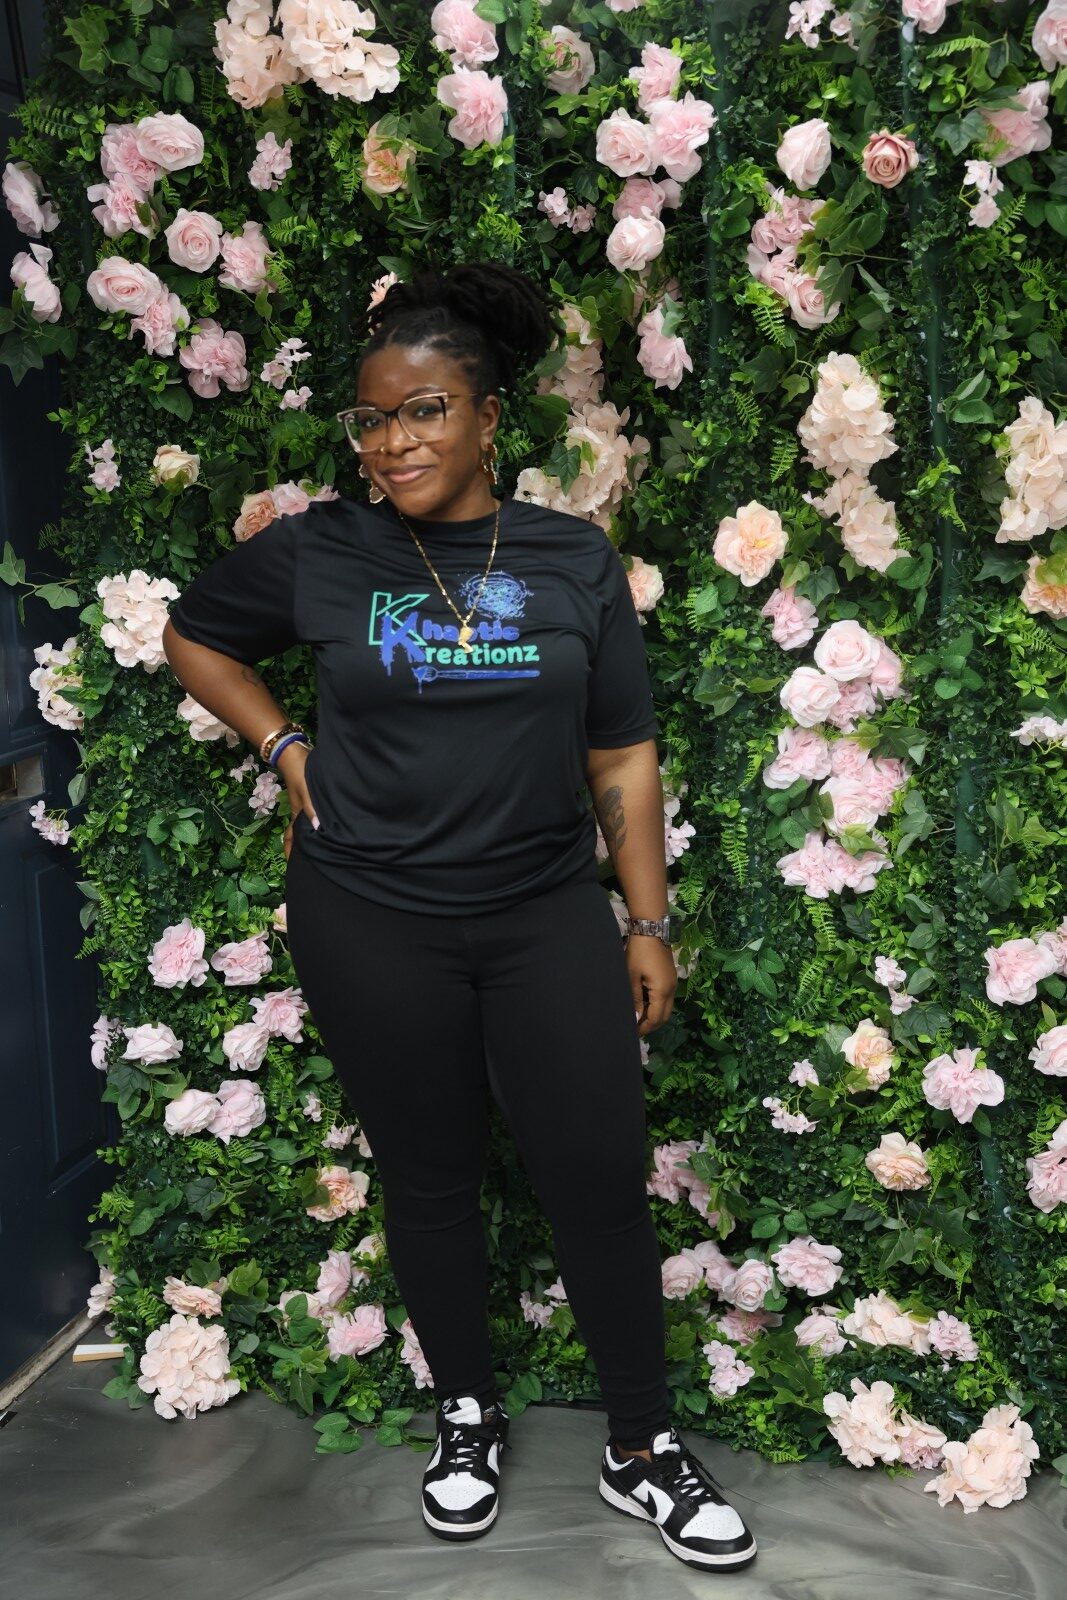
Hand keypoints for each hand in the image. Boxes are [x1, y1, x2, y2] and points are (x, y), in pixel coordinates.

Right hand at [276, 742, 318, 861]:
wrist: (294, 751)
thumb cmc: (300, 772)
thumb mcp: (307, 790)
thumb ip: (312, 809)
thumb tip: (318, 830)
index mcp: (297, 814)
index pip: (291, 839)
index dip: (290, 853)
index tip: (295, 867)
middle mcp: (300, 812)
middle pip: (298, 835)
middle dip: (302, 848)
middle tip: (313, 860)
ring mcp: (304, 803)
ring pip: (306, 825)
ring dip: (311, 835)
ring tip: (322, 846)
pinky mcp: (310, 795)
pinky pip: (313, 814)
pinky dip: (317, 821)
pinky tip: (328, 823)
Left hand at [626, 934, 676, 1036]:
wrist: (652, 930)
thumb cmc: (638, 953)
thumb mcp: (632, 976)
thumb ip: (635, 999)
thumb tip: (636, 1018)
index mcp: (662, 991)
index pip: (656, 1018)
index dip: (645, 1027)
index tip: (632, 1033)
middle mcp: (671, 990)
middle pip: (665, 1016)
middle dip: (651, 1025)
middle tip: (636, 1029)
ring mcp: (673, 983)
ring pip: (667, 1008)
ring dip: (655, 1016)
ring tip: (639, 1018)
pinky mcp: (671, 978)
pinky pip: (667, 999)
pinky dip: (657, 1006)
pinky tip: (645, 1005)